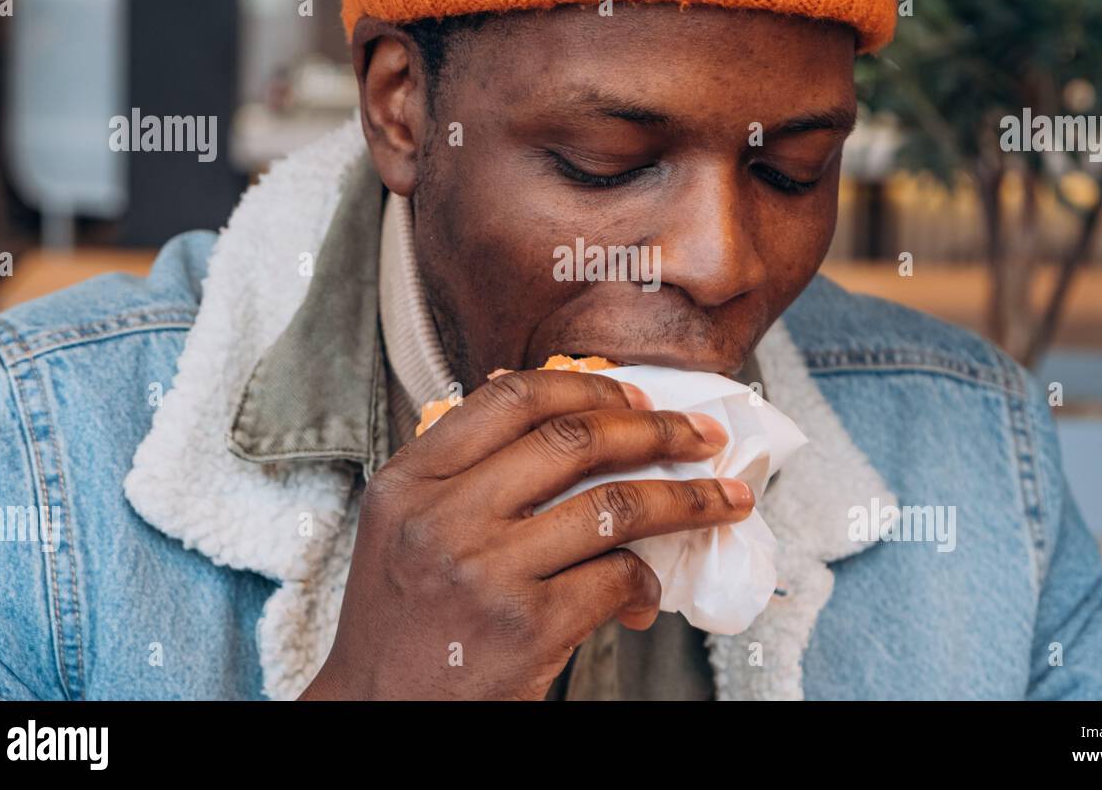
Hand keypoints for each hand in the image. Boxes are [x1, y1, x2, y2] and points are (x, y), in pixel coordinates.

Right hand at [298, 368, 750, 699]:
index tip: (638, 397)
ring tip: (726, 499)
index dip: (589, 388)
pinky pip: (615, 579)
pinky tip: (647, 594)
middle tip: (703, 436)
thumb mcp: (404, 527)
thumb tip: (559, 415)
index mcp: (411, 480)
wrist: (375, 713)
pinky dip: (646, 582)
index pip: (511, 398)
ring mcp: (486, 571)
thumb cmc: (402, 620)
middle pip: (575, 442)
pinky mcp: (526, 628)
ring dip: (688, 499)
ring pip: (615, 506)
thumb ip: (464, 472)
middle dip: (658, 431)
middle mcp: (443, 517)